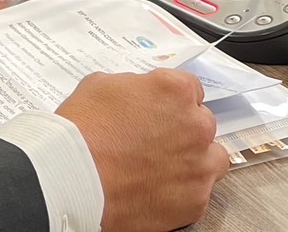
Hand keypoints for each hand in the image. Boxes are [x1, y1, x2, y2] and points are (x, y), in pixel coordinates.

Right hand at [57, 69, 227, 231]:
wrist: (74, 177)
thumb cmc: (82, 131)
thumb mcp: (101, 86)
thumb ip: (134, 87)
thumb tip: (140, 95)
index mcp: (174, 91)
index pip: (191, 88)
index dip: (172, 101)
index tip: (162, 110)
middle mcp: (195, 125)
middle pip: (202, 123)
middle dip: (183, 130)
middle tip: (156, 140)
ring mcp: (199, 165)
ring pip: (213, 158)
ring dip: (195, 160)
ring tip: (165, 167)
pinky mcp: (195, 201)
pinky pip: (200, 193)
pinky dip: (183, 191)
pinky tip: (158, 189)